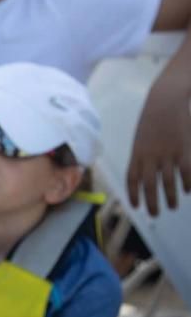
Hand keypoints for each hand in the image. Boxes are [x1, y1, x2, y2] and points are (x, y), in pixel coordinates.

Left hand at [127, 69, 190, 214]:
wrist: (165, 101)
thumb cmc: (153, 119)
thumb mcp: (142, 138)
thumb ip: (142, 155)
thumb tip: (144, 173)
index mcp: (137, 153)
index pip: (132, 179)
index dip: (133, 194)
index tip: (136, 206)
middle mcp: (150, 156)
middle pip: (149, 185)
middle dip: (151, 203)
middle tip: (154, 215)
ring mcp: (167, 154)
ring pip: (168, 182)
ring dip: (170, 197)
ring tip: (172, 207)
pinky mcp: (184, 149)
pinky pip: (186, 172)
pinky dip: (187, 184)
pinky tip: (188, 191)